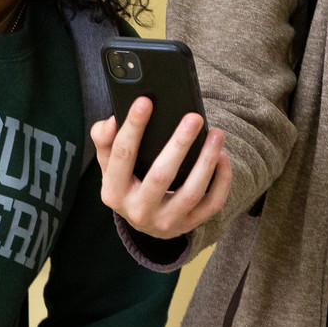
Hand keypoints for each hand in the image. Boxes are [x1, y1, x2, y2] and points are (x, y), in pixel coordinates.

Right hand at [92, 99, 231, 240]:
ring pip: (191, 192)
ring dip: (207, 161)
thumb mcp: (109, 165)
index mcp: (114, 192)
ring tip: (216, 134)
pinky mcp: (189, 225)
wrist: (144, 222)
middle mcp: (138, 210)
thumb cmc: (127, 183)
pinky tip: (222, 157)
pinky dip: (221, 180)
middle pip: (160, 175)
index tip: (145, 101)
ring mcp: (165, 221)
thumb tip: (111, 121)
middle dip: (179, 144)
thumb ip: (104, 140)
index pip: (122, 156)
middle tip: (193, 118)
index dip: (133, 127)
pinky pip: (212, 204)